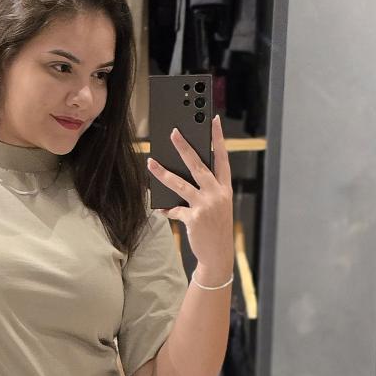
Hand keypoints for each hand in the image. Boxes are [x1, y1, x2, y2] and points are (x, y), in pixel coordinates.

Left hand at [147, 114, 233, 275]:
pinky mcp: (194, 218)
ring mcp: (206, 206)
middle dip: (184, 147)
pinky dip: (166, 209)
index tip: (214, 120)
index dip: (218, 138)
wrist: (218, 254)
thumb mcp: (217, 206)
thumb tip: (180, 175)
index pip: (222, 158)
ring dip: (163, 173)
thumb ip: (205, 190)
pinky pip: (174, 210)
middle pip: (198, 165)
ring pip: (180, 184)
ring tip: (150, 162)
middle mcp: (217, 194)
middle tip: (173, 132)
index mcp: (225, 188)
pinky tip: (160, 209)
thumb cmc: (215, 227)